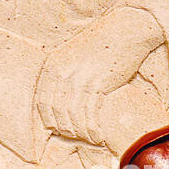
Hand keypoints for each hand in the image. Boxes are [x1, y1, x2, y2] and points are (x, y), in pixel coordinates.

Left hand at [35, 6, 160, 145]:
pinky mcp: (97, 83)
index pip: (42, 102)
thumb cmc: (103, 44)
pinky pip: (89, 114)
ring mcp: (78, 78)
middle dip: (65, 129)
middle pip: (56, 112)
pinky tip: (98, 136)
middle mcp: (61, 73)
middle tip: (76, 137)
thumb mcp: (74, 56)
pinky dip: (92, 129)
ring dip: (80, 132)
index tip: (57, 130)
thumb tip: (63, 102)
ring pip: (72, 116)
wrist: (126, 29)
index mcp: (52, 66)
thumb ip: (65, 76)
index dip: (48, 120)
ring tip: (89, 138)